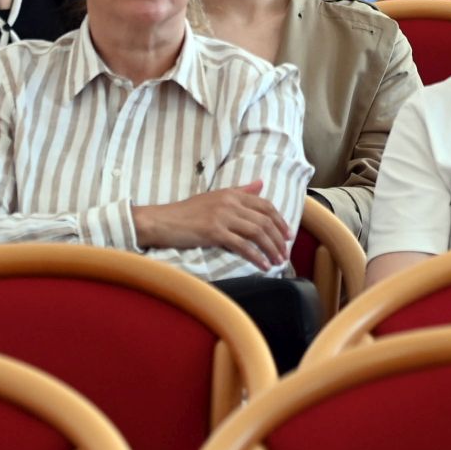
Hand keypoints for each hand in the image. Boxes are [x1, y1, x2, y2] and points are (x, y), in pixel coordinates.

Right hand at [133, 180, 289, 270]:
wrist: (162, 221)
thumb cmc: (186, 212)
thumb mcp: (215, 197)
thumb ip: (240, 191)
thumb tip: (261, 184)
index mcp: (231, 194)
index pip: (265, 205)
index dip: (280, 221)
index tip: (288, 235)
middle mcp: (230, 203)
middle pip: (265, 220)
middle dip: (279, 238)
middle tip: (285, 253)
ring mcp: (222, 217)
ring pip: (257, 233)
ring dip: (271, 249)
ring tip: (278, 261)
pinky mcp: (214, 232)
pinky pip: (242, 246)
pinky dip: (256, 257)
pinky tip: (263, 266)